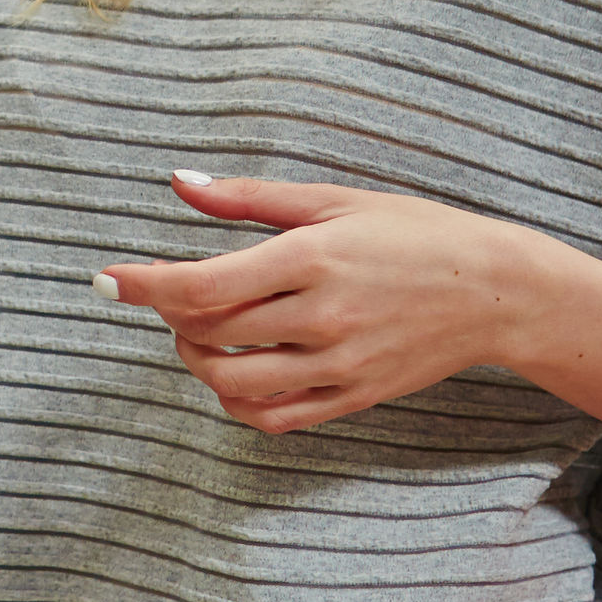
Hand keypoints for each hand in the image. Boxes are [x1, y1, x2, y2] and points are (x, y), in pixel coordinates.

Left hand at [96, 177, 555, 436]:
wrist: (496, 290)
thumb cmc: (412, 232)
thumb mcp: (332, 199)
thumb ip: (249, 197)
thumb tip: (179, 182)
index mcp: (312, 258)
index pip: (203, 285)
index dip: (144, 286)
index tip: (105, 280)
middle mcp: (321, 317)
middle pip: (210, 334)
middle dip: (171, 316)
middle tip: (169, 294)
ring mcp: (338, 365)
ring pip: (234, 386)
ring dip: (197, 362)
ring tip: (198, 335)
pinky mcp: (353, 397)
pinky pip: (275, 418)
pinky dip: (237, 403)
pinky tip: (233, 374)